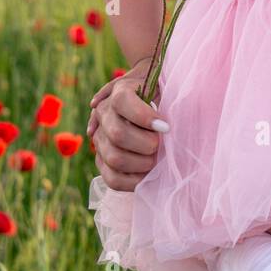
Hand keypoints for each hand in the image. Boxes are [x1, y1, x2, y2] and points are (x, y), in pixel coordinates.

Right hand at [87, 57, 168, 191]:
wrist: (154, 103)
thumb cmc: (166, 95)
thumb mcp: (168, 88)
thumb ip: (171, 98)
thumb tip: (166, 125)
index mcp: (119, 90)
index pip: (122, 102)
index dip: (144, 117)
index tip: (165, 127)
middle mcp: (104, 113)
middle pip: (117, 134)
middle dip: (146, 144)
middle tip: (161, 145)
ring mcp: (100, 137)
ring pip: (114, 157)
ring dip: (141, 163)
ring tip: (156, 159)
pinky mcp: (102, 160)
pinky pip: (111, 178)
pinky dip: (133, 181)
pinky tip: (148, 175)